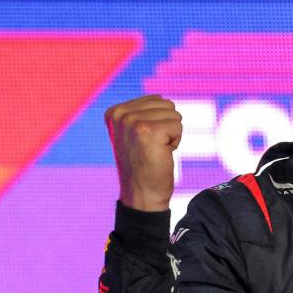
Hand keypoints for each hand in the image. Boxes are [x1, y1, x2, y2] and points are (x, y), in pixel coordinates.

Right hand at [104, 95, 181, 211]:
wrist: (142, 194)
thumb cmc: (143, 165)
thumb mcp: (135, 134)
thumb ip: (143, 113)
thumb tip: (162, 98)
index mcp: (115, 112)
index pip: (156, 100)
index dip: (159, 122)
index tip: (145, 142)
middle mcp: (120, 114)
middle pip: (167, 105)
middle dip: (167, 127)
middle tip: (152, 147)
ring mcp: (131, 121)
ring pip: (174, 114)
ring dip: (171, 134)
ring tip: (155, 150)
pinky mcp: (146, 130)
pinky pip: (178, 126)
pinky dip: (175, 142)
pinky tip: (160, 154)